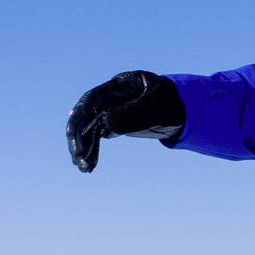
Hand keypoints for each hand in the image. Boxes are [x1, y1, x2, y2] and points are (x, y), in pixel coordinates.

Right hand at [66, 70, 185, 171]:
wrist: (182, 109)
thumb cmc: (171, 103)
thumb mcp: (156, 107)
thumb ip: (134, 113)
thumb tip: (106, 123)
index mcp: (119, 86)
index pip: (92, 99)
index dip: (80, 115)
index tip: (73, 133)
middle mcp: (110, 97)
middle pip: (86, 116)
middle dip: (79, 137)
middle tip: (78, 157)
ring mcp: (110, 110)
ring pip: (89, 129)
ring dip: (84, 148)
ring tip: (83, 168)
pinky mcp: (113, 124)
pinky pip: (97, 138)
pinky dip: (93, 151)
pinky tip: (89, 166)